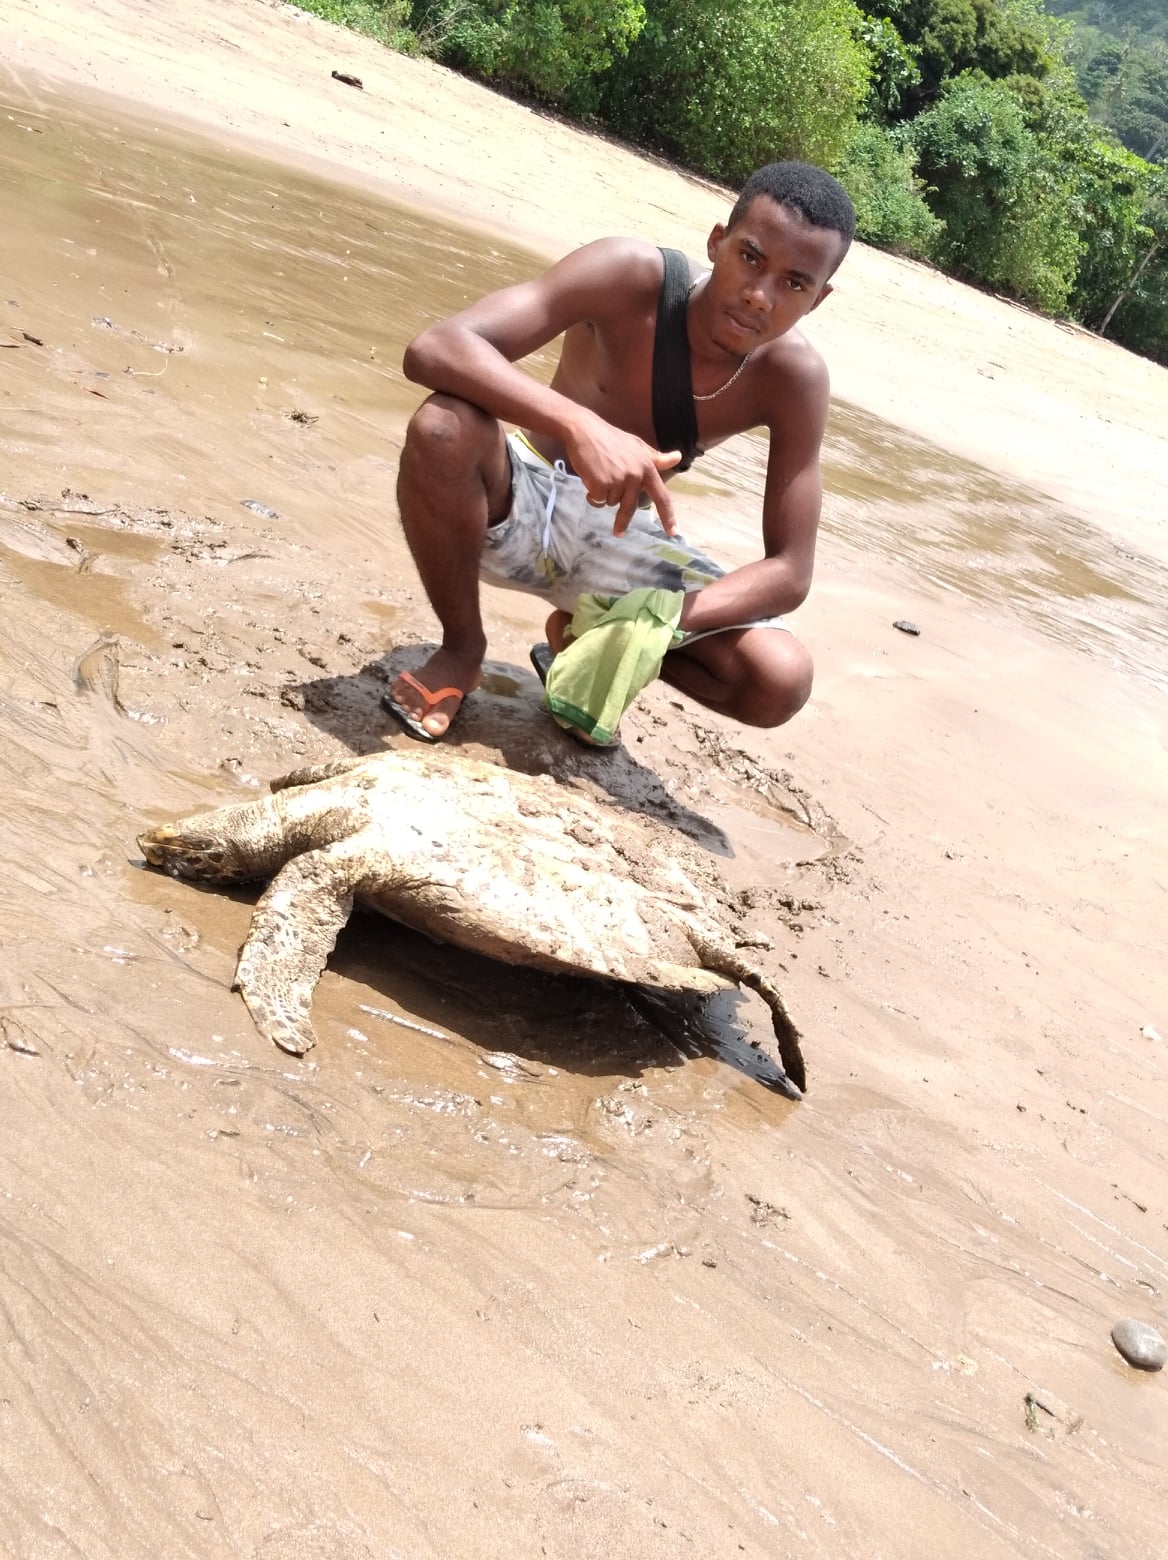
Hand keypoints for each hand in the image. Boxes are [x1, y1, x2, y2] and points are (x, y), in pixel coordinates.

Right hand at [565, 412, 680, 536]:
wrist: (584, 430)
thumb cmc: (609, 438)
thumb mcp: (636, 446)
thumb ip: (655, 458)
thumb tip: (677, 458)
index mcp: (647, 467)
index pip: (661, 496)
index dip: (668, 516)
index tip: (673, 533)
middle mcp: (635, 475)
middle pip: (630, 507)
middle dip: (622, 521)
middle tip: (619, 533)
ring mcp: (618, 480)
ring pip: (611, 503)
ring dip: (603, 495)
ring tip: (598, 475)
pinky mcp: (601, 484)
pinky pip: (597, 500)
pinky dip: (592, 495)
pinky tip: (590, 478)